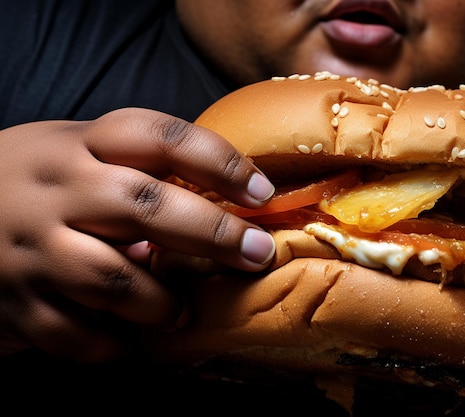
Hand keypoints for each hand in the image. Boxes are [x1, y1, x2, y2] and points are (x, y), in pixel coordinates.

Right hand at [0, 108, 275, 361]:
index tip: (261, 192)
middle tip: (256, 254)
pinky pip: (71, 333)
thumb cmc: (40, 179)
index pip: (160, 137)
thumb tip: (229, 196)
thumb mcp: (80, 149)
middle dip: (213, 234)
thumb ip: (141, 165)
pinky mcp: (14, 301)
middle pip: (146, 206)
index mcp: (79, 144)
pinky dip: (109, 344)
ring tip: (183, 313)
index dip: (221, 162)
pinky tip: (129, 340)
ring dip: (161, 302)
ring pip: (112, 278)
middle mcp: (56, 190)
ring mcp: (30, 247)